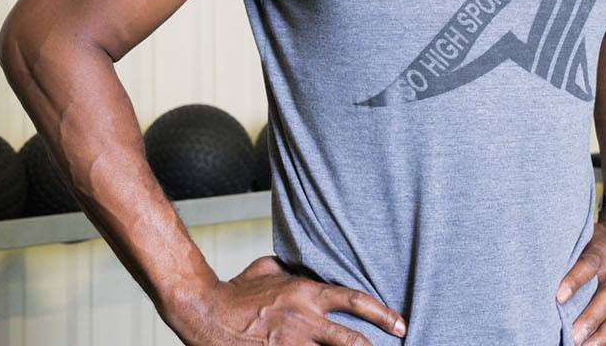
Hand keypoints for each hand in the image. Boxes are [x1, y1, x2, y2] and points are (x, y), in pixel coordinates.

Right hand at [164, 256, 405, 344]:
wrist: (205, 311)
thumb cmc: (235, 291)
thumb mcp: (265, 268)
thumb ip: (291, 270)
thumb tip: (305, 268)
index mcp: (304, 293)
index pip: (353, 300)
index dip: (382, 313)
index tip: (400, 324)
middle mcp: (303, 320)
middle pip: (352, 341)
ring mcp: (291, 343)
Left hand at [559, 210, 605, 344]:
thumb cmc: (599, 241)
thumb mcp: (582, 237)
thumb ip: (565, 253)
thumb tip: (534, 266)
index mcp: (600, 254)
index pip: (586, 266)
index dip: (573, 281)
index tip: (558, 297)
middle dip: (591, 318)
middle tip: (573, 334)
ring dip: (605, 334)